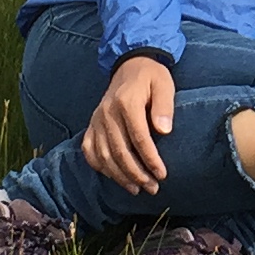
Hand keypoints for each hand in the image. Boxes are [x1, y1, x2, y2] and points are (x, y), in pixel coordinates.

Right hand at [83, 56, 175, 191]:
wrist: (129, 65)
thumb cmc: (151, 77)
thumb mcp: (164, 85)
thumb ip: (164, 107)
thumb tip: (164, 131)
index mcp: (126, 102)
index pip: (139, 138)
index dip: (151, 159)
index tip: (162, 174)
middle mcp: (107, 113)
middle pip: (120, 151)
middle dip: (137, 174)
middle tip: (152, 188)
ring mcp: (96, 120)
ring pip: (104, 156)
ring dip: (120, 176)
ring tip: (137, 189)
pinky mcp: (91, 125)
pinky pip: (90, 151)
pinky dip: (100, 167)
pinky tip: (115, 177)